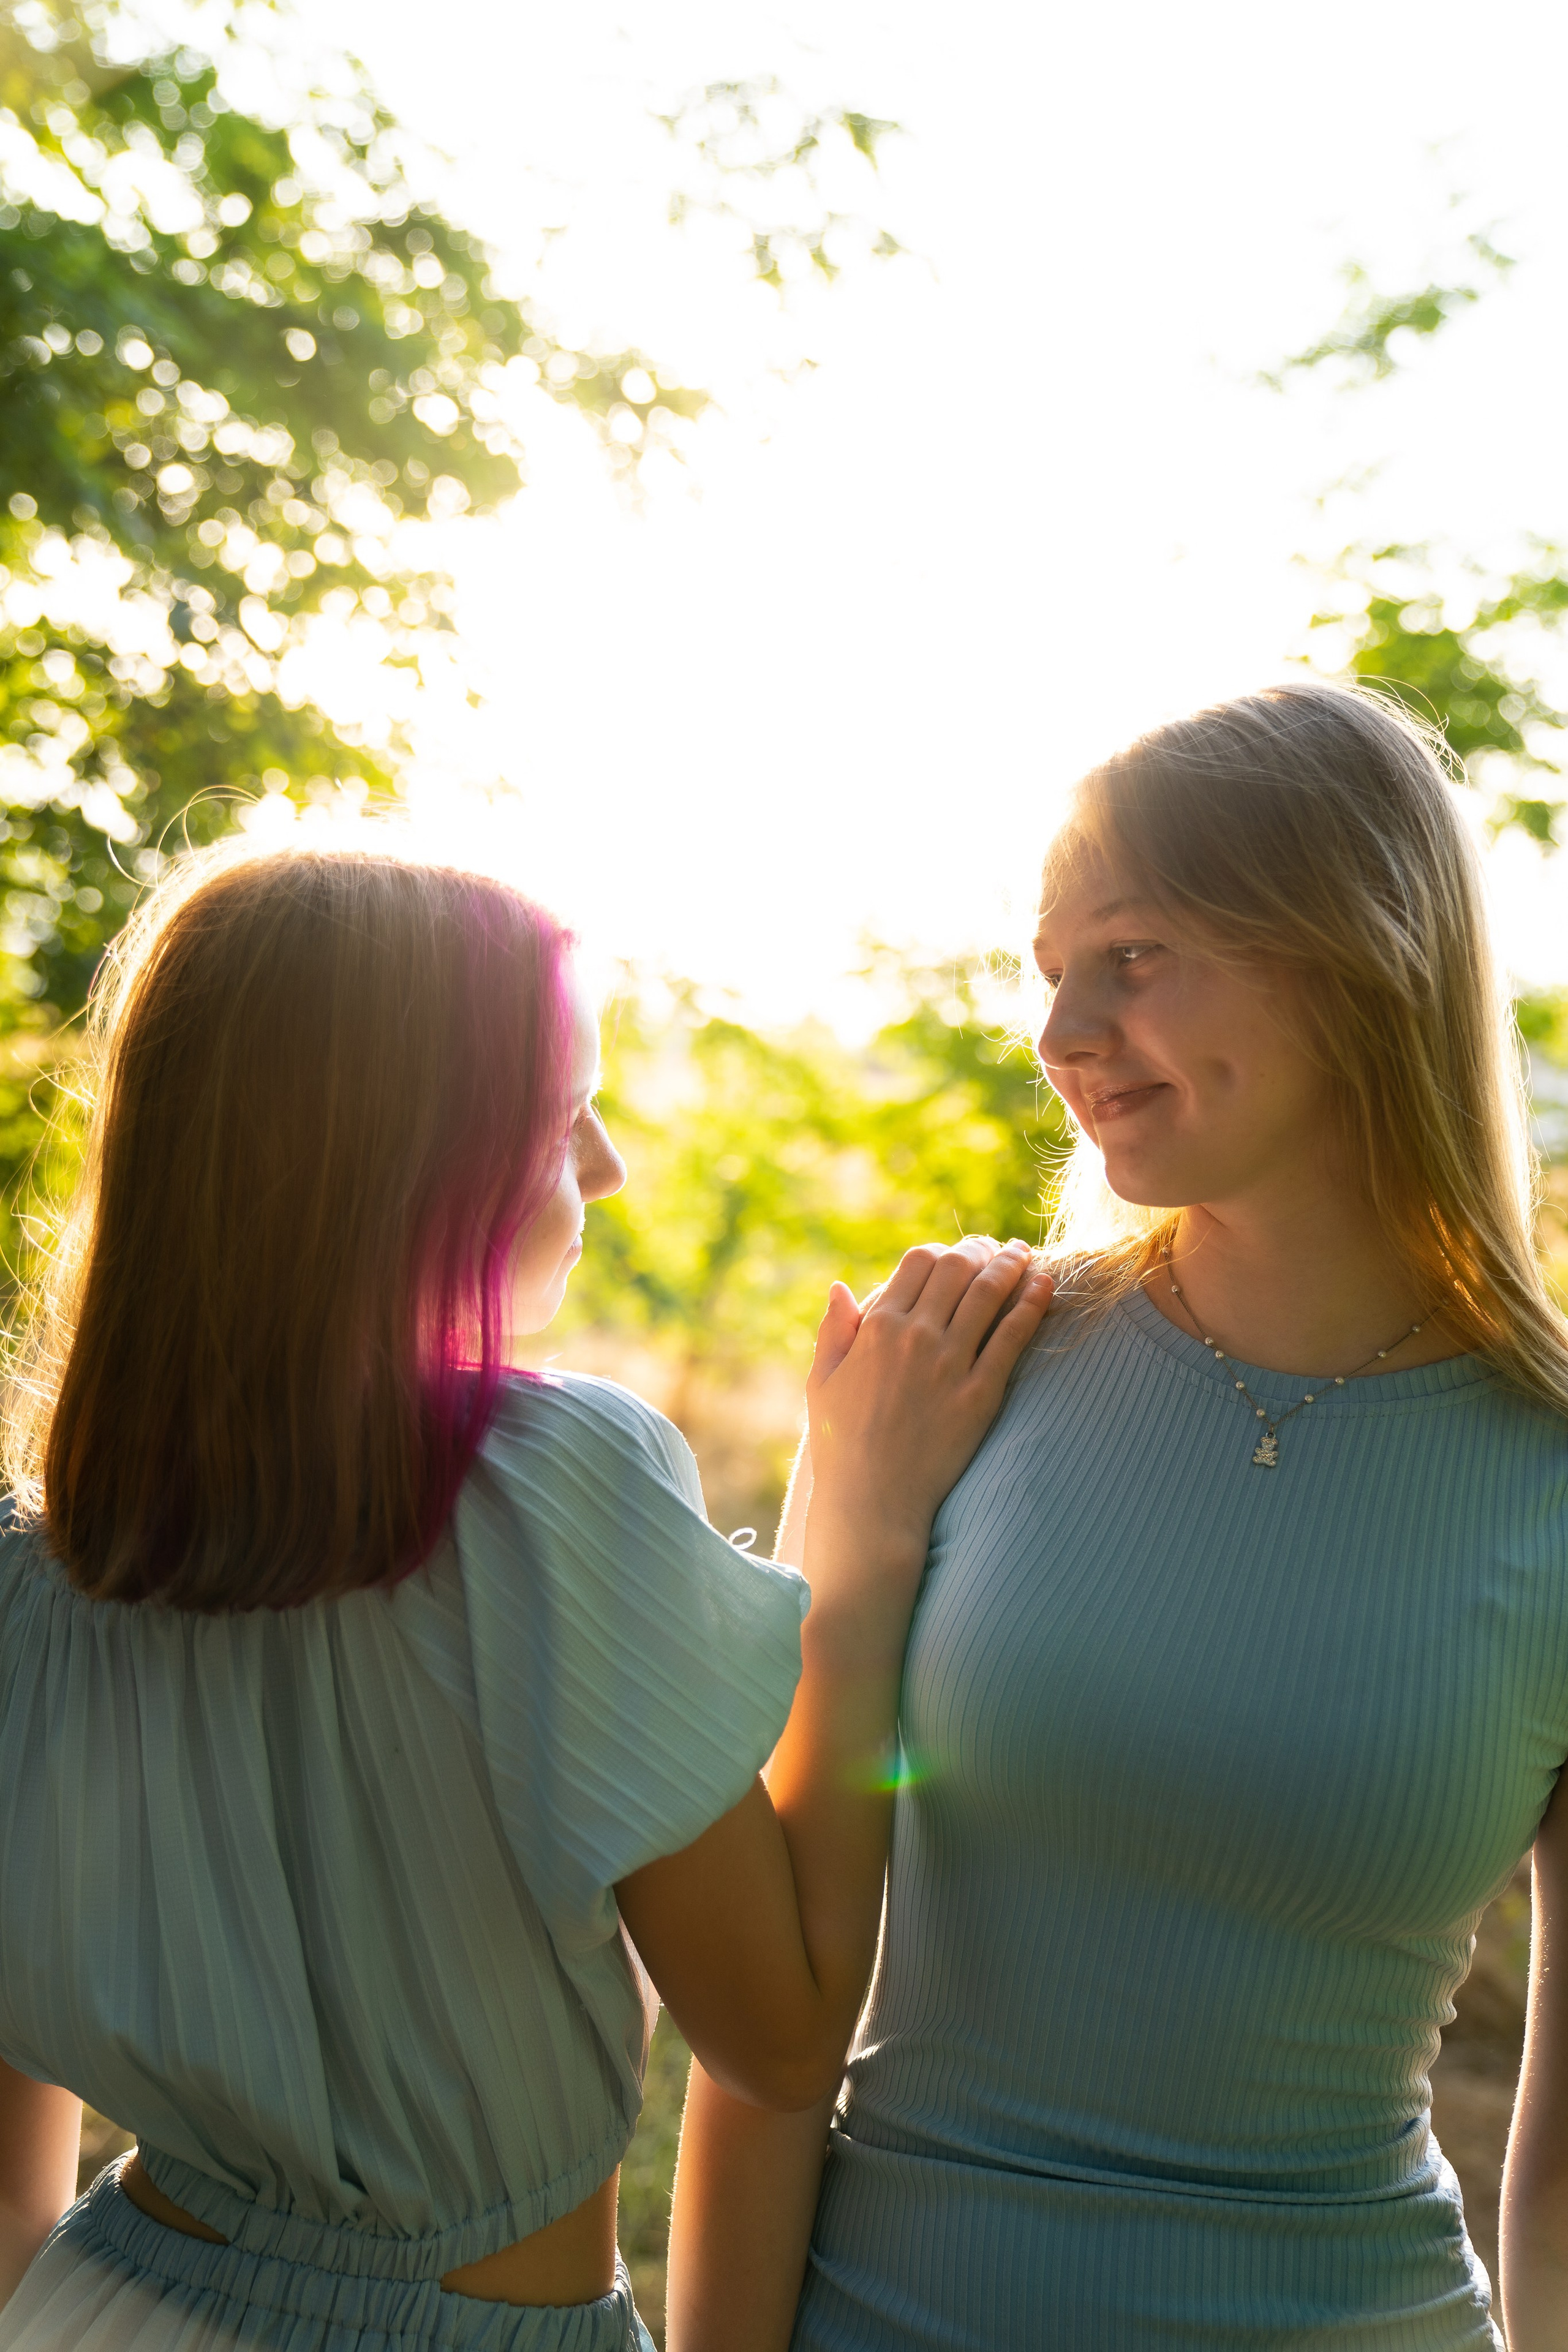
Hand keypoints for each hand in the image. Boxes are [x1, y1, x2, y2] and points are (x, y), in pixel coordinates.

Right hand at [806, 1238, 1050, 1585]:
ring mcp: (950, 1364)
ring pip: (989, 1294)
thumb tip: (840, 1287)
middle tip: (996, 1249)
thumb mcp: (821, 1382)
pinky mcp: (980, 1394)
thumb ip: (833, 1331)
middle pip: (957, 1268)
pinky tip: (1045, 1287)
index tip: (955, 1253)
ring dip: (1011, 1266)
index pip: (918, 1262)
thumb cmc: (841, 1444)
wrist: (872, 1502)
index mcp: (876, 1328)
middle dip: (981, 1249)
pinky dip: (1032, 1305)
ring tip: (1026, 1256)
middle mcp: (915, 1337)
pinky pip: (1012, 1337)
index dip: (941, 1249)